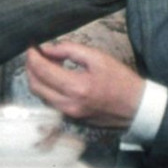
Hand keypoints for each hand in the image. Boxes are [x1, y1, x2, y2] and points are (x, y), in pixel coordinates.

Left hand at [25, 41, 143, 128]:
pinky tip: (56, 78)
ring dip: (38, 79)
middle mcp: (69, 104)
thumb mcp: (98, 58)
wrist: (137, 107)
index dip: (33, 58)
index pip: (42, 71)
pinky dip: (48, 89)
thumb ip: (70, 50)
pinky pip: (51, 102)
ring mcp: (69, 114)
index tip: (32, 48)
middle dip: (30, 68)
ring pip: (41, 96)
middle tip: (35, 55)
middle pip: (36, 86)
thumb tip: (48, 48)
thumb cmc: (121, 80)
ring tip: (47, 64)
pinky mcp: (72, 119)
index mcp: (76, 87)